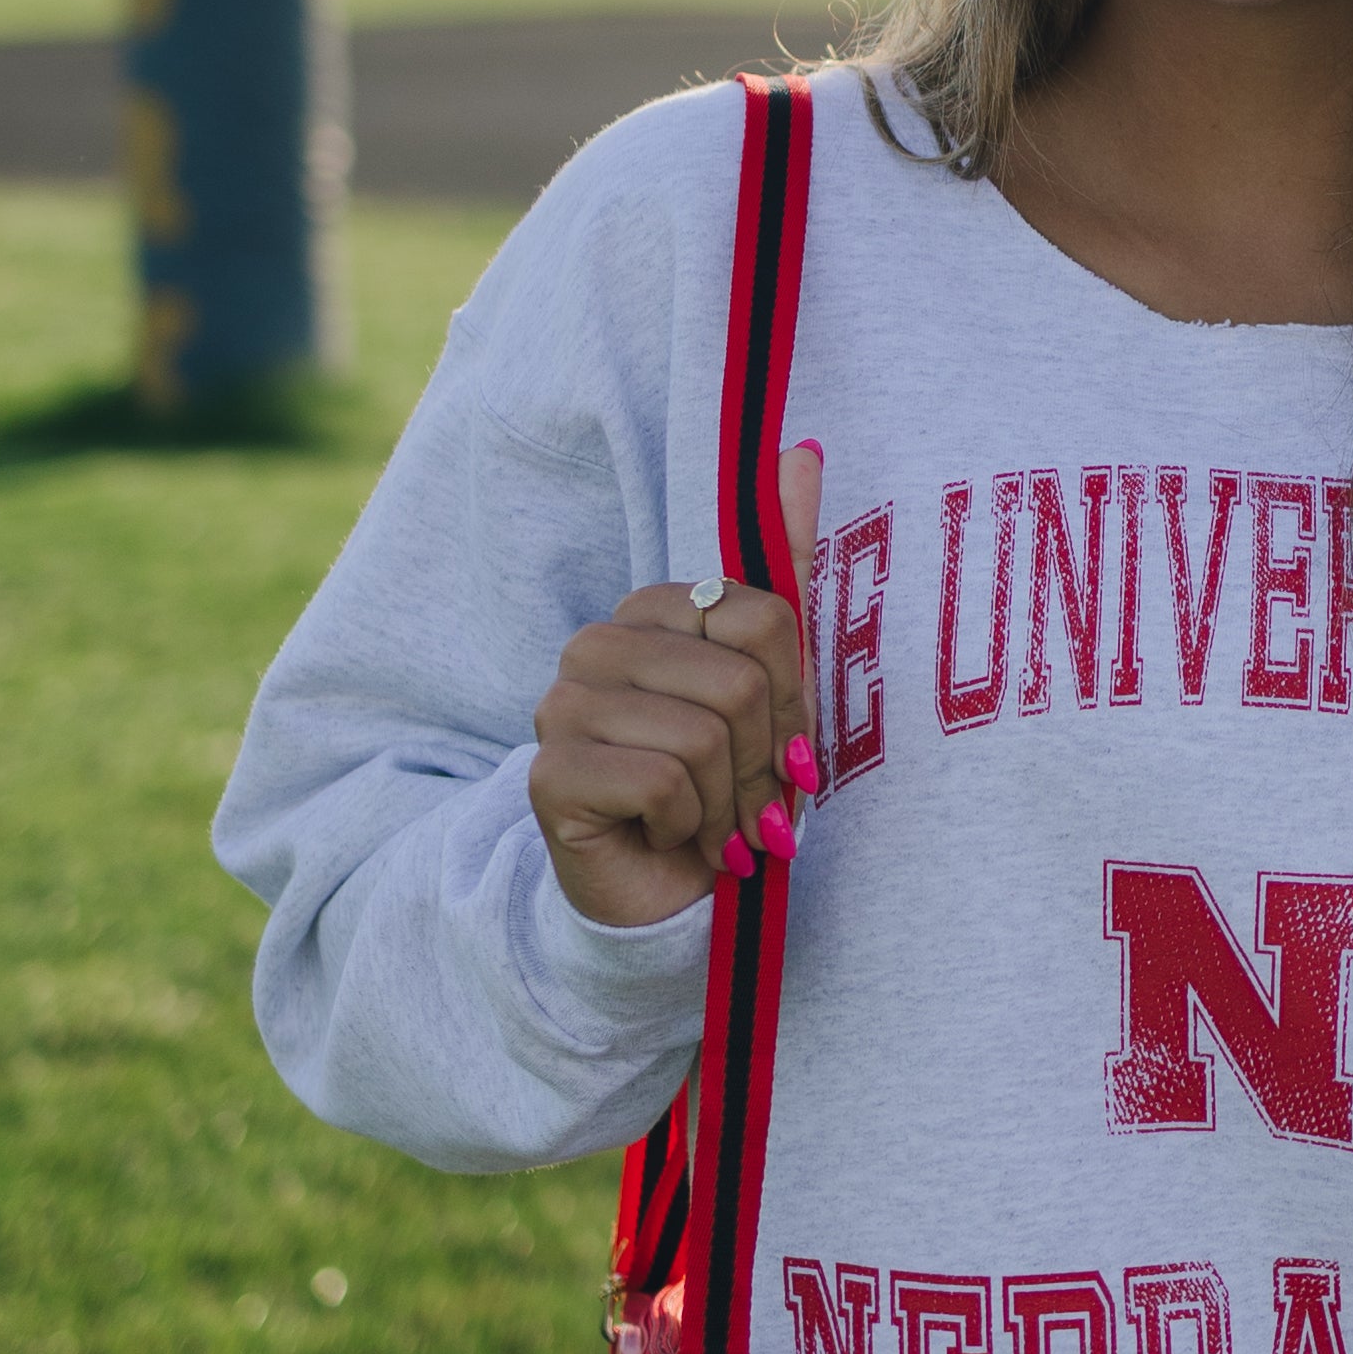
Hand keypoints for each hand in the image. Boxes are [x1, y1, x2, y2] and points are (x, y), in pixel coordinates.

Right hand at [529, 445, 822, 927]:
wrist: (666, 902)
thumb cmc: (724, 790)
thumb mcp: (772, 682)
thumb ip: (784, 568)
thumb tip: (803, 451)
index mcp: (650, 612)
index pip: (761, 618)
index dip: (794, 700)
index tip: (785, 752)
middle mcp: (595, 644)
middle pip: (737, 680)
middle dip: (764, 763)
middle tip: (750, 806)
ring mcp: (561, 705)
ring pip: (702, 735)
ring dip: (729, 803)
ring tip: (711, 827)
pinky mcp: (548, 773)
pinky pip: (664, 782)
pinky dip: (689, 828)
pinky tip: (668, 840)